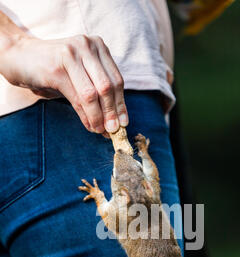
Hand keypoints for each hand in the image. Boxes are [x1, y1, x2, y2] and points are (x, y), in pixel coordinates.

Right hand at [0, 34, 127, 134]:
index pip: (117, 79)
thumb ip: (96, 92)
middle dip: (112, 112)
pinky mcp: (57, 68)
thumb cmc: (53, 69)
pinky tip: (89, 126)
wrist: (20, 56)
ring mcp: (71, 55)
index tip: (123, 123)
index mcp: (97, 46)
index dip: (121, 104)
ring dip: (98, 117)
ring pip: (93, 94)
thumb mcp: (80, 76)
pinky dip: (85, 116)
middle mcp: (86, 46)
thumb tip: (114, 121)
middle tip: (113, 131)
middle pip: (108, 86)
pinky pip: (77, 98)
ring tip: (100, 131)